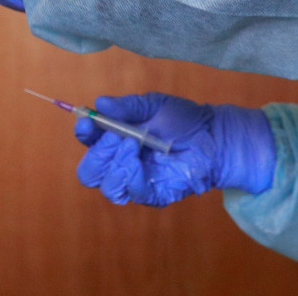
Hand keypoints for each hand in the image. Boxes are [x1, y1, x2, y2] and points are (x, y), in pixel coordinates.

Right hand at [74, 92, 274, 206]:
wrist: (214, 137)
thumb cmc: (183, 119)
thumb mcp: (152, 105)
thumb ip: (126, 106)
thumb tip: (100, 103)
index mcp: (114, 138)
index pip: (88, 141)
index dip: (83, 133)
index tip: (88, 123)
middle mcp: (119, 162)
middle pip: (89, 171)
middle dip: (97, 154)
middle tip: (116, 138)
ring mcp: (135, 181)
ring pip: (106, 186)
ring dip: (114, 165)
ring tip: (133, 147)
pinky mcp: (152, 194)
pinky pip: (130, 193)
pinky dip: (129, 177)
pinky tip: (138, 163)